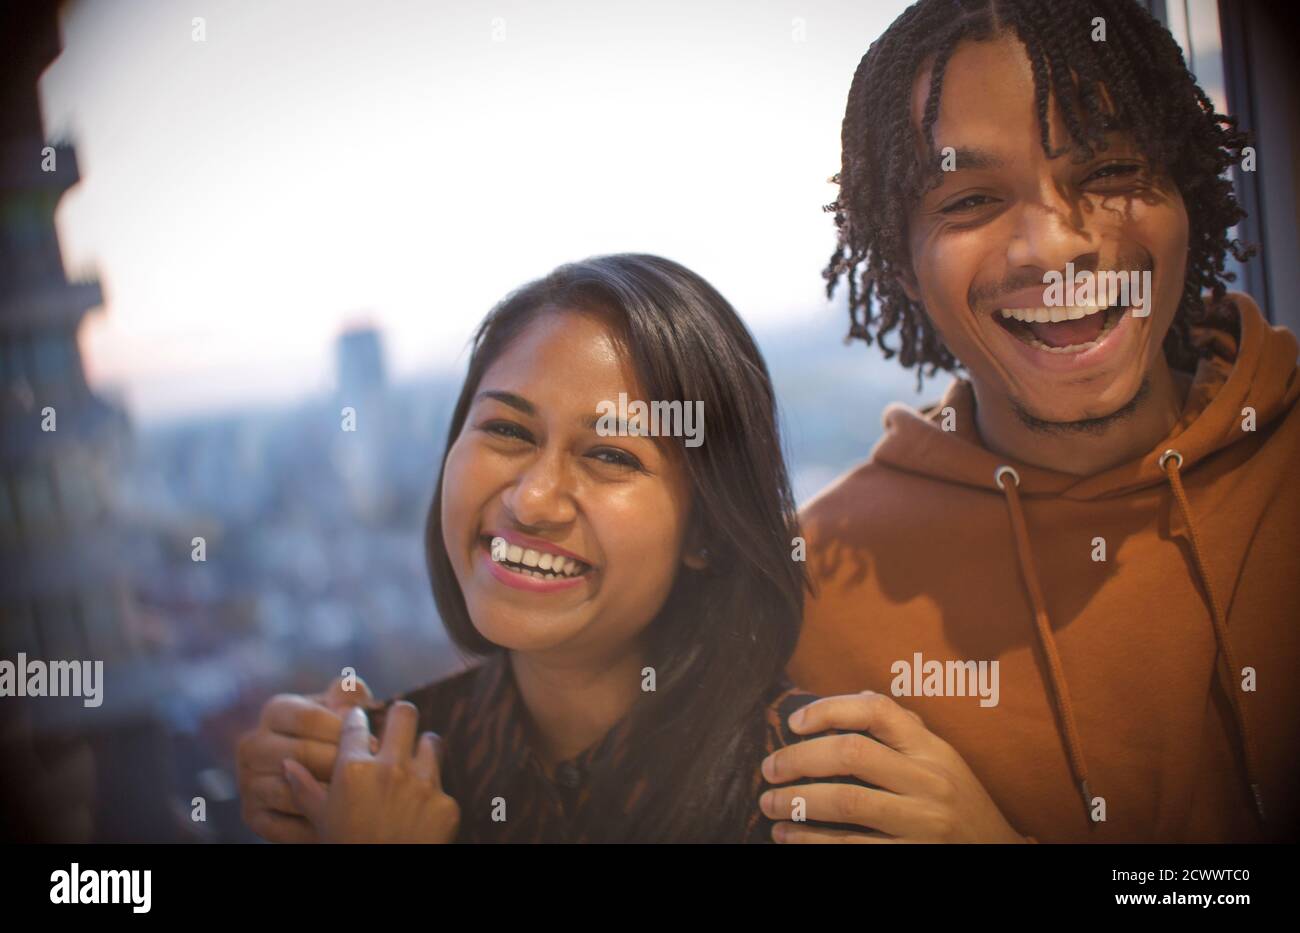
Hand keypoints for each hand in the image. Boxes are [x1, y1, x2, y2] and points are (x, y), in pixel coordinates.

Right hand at [237, 675, 375, 842]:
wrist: (313, 778)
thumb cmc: (334, 737)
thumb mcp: (341, 712)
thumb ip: (349, 697)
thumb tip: (353, 695)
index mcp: (275, 711)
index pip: (309, 718)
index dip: (346, 730)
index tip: (375, 744)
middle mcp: (253, 744)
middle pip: (301, 754)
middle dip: (342, 765)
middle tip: (374, 775)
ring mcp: (248, 781)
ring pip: (291, 792)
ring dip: (329, 798)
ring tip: (360, 801)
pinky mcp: (252, 815)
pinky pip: (282, 824)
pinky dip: (313, 827)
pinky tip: (339, 823)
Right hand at [283, 702, 459, 843]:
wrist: (382, 883)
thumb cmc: (347, 846)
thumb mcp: (321, 820)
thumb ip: (304, 788)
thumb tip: (288, 764)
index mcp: (354, 769)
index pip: (357, 723)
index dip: (357, 719)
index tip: (359, 722)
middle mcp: (390, 769)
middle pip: (404, 714)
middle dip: (399, 717)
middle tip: (397, 726)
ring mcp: (423, 784)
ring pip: (431, 741)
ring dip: (423, 749)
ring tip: (415, 762)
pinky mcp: (446, 803)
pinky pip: (443, 785)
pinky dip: (433, 794)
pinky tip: (423, 807)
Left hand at [758, 691, 1025, 842]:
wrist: (997, 853)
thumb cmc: (958, 800)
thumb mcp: (941, 759)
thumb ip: (902, 730)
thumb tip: (852, 699)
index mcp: (931, 749)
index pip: (877, 711)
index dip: (828, 709)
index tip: (793, 722)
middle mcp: (929, 782)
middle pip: (852, 755)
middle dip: (799, 759)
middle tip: (769, 768)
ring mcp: (922, 823)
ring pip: (848, 803)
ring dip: (798, 803)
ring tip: (770, 804)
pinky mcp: (911, 858)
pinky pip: (852, 848)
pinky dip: (812, 842)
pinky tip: (789, 837)